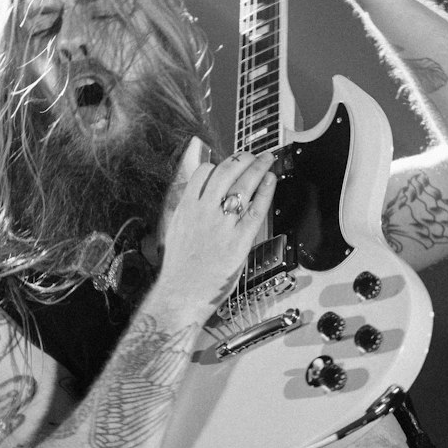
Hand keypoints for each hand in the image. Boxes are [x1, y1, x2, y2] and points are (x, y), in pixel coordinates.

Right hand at [156, 145, 276, 315]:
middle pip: (225, 172)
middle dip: (241, 159)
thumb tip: (200, 191)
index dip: (218, 164)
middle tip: (251, 155)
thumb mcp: (176, 228)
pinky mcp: (239, 240)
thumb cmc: (180, 266)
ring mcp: (222, 224)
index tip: (228, 163)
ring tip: (265, 159)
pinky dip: (265, 191)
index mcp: (186, 207)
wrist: (182, 292)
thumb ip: (189, 207)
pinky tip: (271, 180)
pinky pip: (256, 208)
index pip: (203, 173)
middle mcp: (204, 211)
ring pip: (242, 185)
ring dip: (256, 167)